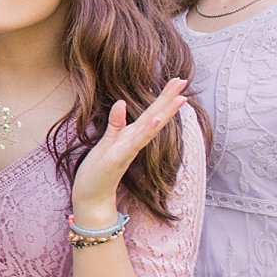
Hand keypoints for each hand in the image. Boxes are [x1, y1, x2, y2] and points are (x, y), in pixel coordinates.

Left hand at [70, 80, 189, 225]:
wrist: (92, 196)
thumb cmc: (99, 170)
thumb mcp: (106, 141)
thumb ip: (115, 123)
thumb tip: (121, 102)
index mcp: (130, 136)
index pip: (150, 113)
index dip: (163, 97)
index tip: (177, 79)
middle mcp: (134, 142)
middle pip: (155, 116)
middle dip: (169, 99)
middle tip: (184, 80)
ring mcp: (128, 150)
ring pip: (150, 128)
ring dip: (164, 113)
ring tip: (180, 98)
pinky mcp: (119, 158)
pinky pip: (135, 142)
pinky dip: (146, 131)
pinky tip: (157, 120)